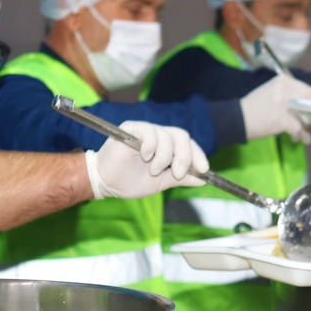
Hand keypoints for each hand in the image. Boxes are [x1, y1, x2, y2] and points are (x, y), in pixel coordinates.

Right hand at [89, 122, 208, 199]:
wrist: (106, 183)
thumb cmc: (130, 181)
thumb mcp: (161, 182)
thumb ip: (180, 178)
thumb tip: (202, 180)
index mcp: (167, 147)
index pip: (188, 144)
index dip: (198, 155)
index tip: (204, 170)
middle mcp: (158, 136)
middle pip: (181, 136)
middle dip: (185, 156)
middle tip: (179, 173)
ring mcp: (145, 131)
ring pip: (167, 136)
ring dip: (164, 157)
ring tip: (153, 170)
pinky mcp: (132, 127)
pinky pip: (149, 131)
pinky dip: (151, 146)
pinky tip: (145, 156)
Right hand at [239, 74, 310, 141]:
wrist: (237, 118)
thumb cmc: (255, 106)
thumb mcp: (273, 92)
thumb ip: (290, 93)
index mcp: (284, 81)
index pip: (310, 90)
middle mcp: (287, 89)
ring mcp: (285, 104)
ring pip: (308, 117)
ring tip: (309, 135)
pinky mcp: (282, 119)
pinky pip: (299, 130)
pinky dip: (300, 136)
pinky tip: (297, 139)